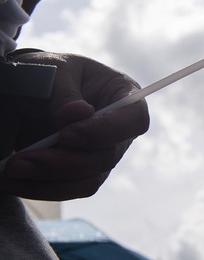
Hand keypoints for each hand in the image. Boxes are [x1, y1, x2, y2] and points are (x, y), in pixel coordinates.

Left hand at [0, 51, 148, 199]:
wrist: (22, 91)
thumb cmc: (45, 73)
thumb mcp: (52, 71)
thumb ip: (63, 92)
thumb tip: (78, 114)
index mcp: (122, 94)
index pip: (134, 118)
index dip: (108, 131)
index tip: (68, 134)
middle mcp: (118, 129)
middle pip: (108, 156)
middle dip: (64, 162)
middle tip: (21, 160)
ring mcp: (102, 153)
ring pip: (89, 179)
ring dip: (49, 180)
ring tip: (11, 170)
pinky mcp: (82, 172)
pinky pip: (69, 189)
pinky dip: (41, 188)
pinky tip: (14, 181)